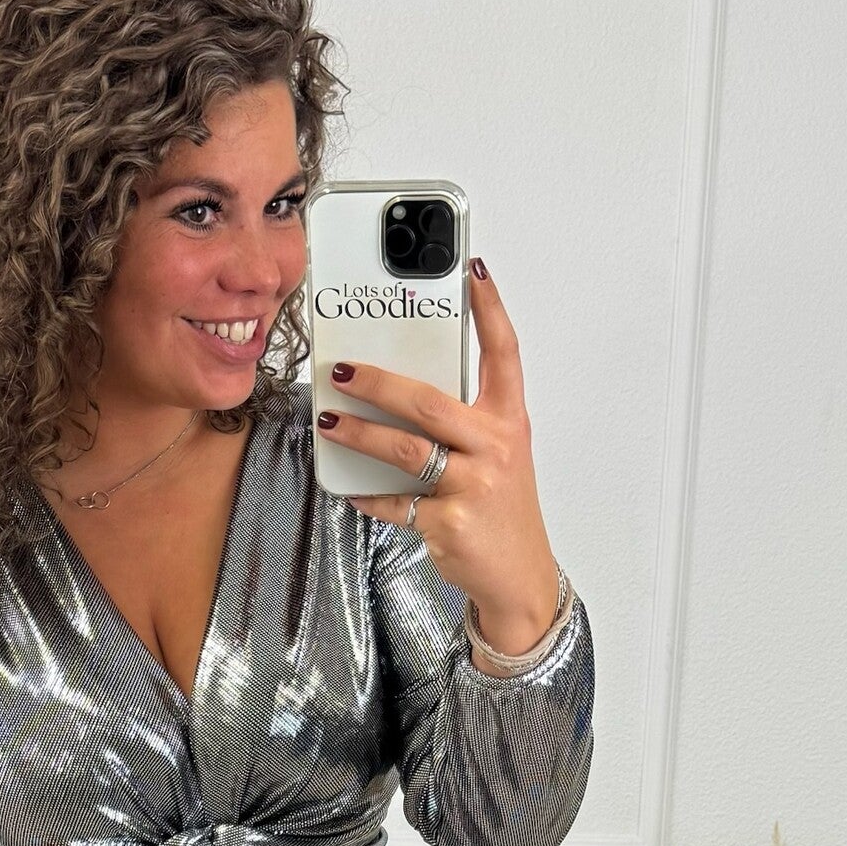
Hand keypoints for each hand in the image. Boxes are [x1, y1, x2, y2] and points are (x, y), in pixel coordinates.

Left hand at [315, 258, 559, 643]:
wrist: (518, 575)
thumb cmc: (500, 509)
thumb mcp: (497, 456)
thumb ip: (461, 422)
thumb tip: (398, 391)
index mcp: (508, 422)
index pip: (505, 353)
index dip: (490, 309)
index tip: (472, 271)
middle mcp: (495, 448)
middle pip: (428, 403)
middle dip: (377, 383)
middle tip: (341, 372)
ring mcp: (473, 487)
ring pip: (404, 450)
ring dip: (358, 434)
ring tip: (328, 421)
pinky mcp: (449, 524)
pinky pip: (394, 502)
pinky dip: (367, 495)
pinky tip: (349, 486)